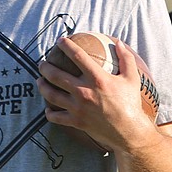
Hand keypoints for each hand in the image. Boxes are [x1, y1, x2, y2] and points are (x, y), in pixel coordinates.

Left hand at [38, 36, 156, 151]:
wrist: (128, 131)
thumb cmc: (130, 103)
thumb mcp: (132, 78)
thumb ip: (126, 59)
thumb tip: (119, 43)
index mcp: (97, 79)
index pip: (78, 56)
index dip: (67, 46)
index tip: (60, 41)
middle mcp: (84, 92)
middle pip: (56, 75)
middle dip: (45, 67)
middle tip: (42, 63)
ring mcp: (78, 108)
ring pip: (51, 95)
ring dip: (42, 86)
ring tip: (40, 81)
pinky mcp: (75, 121)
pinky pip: (56, 117)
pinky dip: (49, 113)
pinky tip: (48, 109)